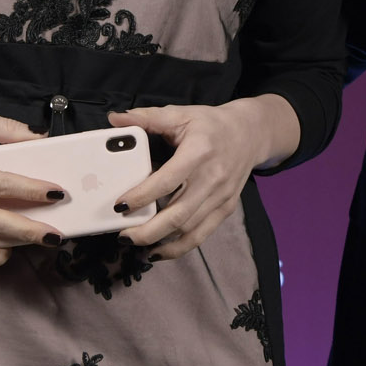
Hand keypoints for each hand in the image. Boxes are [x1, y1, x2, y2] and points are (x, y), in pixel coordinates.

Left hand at [110, 95, 300, 259]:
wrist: (251, 133)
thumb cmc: (211, 124)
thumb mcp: (181, 114)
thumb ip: (147, 117)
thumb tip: (115, 118)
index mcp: (199, 151)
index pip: (168, 180)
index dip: (143, 196)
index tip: (119, 205)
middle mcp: (213, 177)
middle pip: (178, 214)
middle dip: (147, 230)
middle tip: (122, 235)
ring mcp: (222, 196)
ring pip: (188, 229)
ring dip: (159, 241)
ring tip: (134, 244)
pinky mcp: (227, 208)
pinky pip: (202, 235)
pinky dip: (179, 248)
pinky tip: (158, 252)